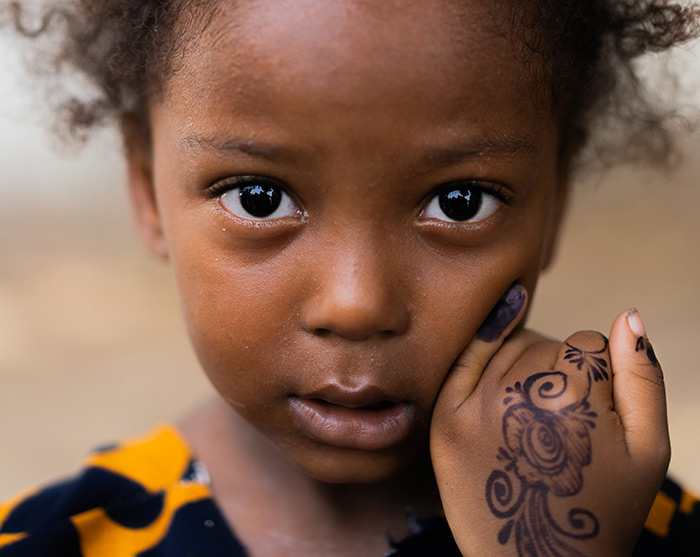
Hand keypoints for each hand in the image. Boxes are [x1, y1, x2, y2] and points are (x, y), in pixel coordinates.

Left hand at [430, 285, 669, 555]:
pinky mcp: (445, 418)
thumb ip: (642, 377)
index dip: (597, 370)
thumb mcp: (648, 449)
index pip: (587, 343)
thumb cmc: (603, 505)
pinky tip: (500, 329)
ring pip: (507, 344)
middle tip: (564, 414)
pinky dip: (484, 344)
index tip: (594, 406)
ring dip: (524, 359)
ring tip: (538, 405)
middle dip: (561, 367)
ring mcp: (476, 405)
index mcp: (576, 400)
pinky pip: (466, 358)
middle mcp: (521, 395)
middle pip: (545, 343)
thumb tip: (630, 314)